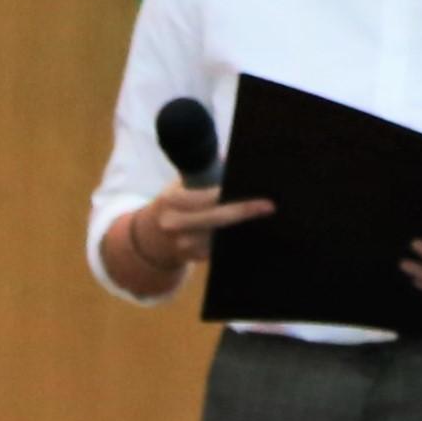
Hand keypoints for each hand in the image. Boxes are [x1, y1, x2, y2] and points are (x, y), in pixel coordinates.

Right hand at [116, 188, 270, 292]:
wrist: (151, 238)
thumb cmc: (175, 203)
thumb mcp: (181, 184)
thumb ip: (205, 173)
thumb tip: (236, 161)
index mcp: (171, 201)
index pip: (206, 198)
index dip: (230, 194)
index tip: (255, 190)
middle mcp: (175, 225)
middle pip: (217, 219)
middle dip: (244, 212)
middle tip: (270, 206)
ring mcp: (184, 246)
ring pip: (222, 236)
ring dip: (244, 226)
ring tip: (266, 215)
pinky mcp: (195, 259)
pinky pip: (221, 248)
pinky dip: (237, 239)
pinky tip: (252, 230)